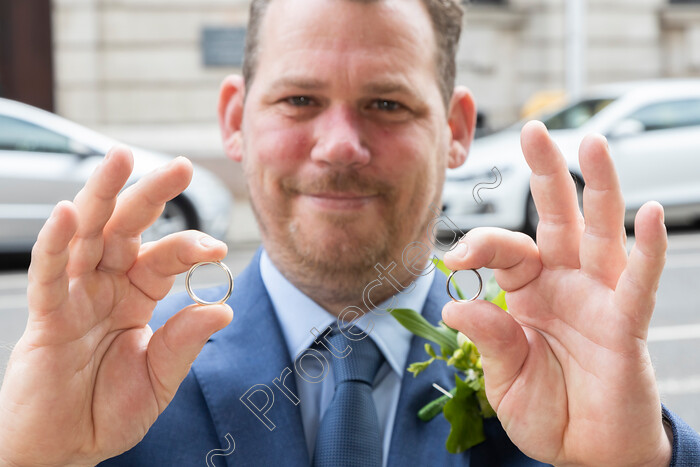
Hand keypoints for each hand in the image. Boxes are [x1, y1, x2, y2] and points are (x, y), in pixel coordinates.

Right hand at [0, 146, 232, 466]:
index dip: (190, 247)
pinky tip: (70, 213)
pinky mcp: (47, 316)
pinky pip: (50, 274)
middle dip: (151, 194)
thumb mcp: (159, 379)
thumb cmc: (108, 411)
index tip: (217, 248)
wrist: (65, 447)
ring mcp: (75, 295)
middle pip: (128, 228)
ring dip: (102, 196)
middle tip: (179, 167)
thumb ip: (184, 343)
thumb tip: (222, 309)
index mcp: (138, 295)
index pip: (166, 257)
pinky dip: (56, 243)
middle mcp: (107, 285)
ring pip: (87, 236)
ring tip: (118, 159)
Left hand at [442, 121, 671, 465]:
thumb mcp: (503, 378)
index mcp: (529, 291)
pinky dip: (648, 248)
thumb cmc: (546, 411)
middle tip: (534, 130)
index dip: (479, 247)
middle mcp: (565, 282)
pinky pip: (640, 280)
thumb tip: (455, 306)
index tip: (453, 259)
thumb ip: (488, 340)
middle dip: (546, 173)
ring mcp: (598, 297)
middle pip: (557, 217)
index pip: (505, 250)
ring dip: (597, 188)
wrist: (586, 453)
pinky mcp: (627, 323)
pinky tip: (650, 213)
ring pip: (600, 232)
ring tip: (592, 143)